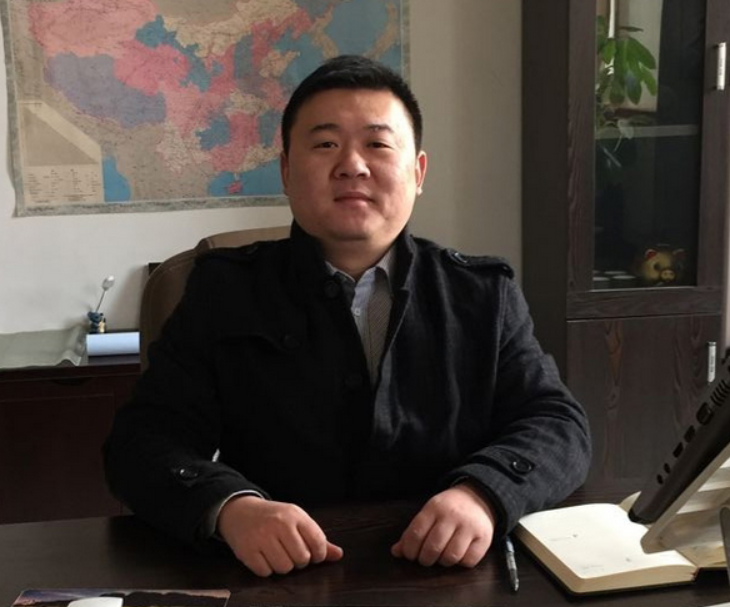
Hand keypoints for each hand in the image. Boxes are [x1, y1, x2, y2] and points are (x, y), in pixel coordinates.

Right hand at [217, 495, 343, 575]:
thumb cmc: (273, 517)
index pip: (318, 541)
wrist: (240, 511)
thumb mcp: (296, 520)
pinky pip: (266, 572)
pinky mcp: (247, 550)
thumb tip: (338, 554)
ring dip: (283, 566)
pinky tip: (264, 556)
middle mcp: (279, 524)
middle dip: (299, 560)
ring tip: (277, 553)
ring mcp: (262, 537)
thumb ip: (317, 538)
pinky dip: (266, 569)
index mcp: (294, 514)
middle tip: (291, 551)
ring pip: (285, 568)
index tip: (314, 554)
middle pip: (302, 558)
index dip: (319, 554)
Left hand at [391, 483, 495, 567]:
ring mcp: (469, 526)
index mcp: (434, 507)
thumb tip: (396, 552)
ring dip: (443, 562)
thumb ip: (412, 532)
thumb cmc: (448, 509)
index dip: (409, 549)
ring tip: (441, 556)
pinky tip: (458, 555)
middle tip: (425, 559)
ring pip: (451, 556)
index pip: (416, 533)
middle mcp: (452, 515)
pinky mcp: (484, 537)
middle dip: (425, 559)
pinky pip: (469, 561)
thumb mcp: (429, 513)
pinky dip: (461, 563)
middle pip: (433, 547)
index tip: (409, 555)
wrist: (477, 497)